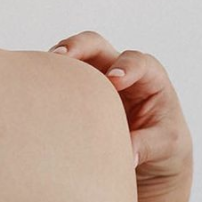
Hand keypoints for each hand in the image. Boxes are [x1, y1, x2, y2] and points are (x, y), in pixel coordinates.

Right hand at [49, 32, 192, 198]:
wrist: (149, 152)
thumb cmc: (164, 141)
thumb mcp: (167, 144)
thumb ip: (148, 144)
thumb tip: (127, 155)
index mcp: (148, 76)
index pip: (136, 61)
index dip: (126, 66)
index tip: (114, 79)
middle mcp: (116, 68)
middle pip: (95, 45)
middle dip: (78, 46)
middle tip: (62, 57)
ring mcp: (92, 76)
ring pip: (70, 56)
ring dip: (55, 61)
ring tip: (40, 70)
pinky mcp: (74, 87)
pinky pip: (57, 77)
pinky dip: (46, 78)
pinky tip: (33, 88)